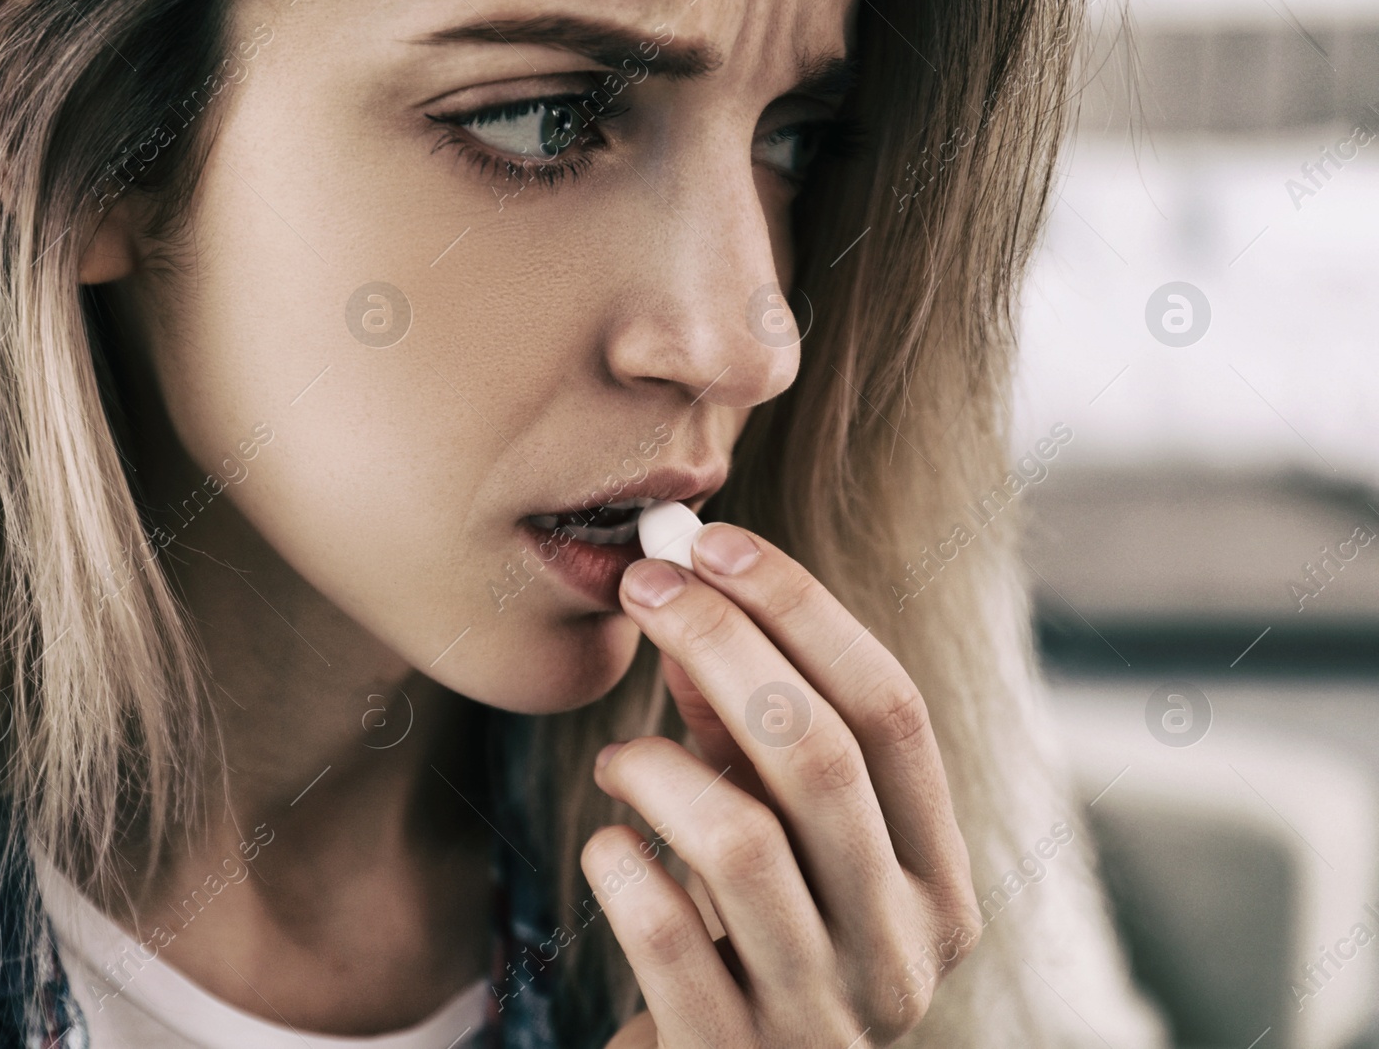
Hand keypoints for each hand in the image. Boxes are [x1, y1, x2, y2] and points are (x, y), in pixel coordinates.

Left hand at [583, 522, 981, 1046]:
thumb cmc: (754, 949)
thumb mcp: (774, 834)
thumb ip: (745, 734)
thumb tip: (693, 606)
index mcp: (938, 879)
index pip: (892, 710)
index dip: (801, 610)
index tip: (715, 543)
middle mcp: (902, 948)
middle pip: (822, 756)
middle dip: (724, 645)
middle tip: (644, 588)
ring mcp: (823, 1014)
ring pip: (742, 842)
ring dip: (657, 766)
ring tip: (618, 760)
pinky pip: (665, 935)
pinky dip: (619, 864)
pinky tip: (607, 846)